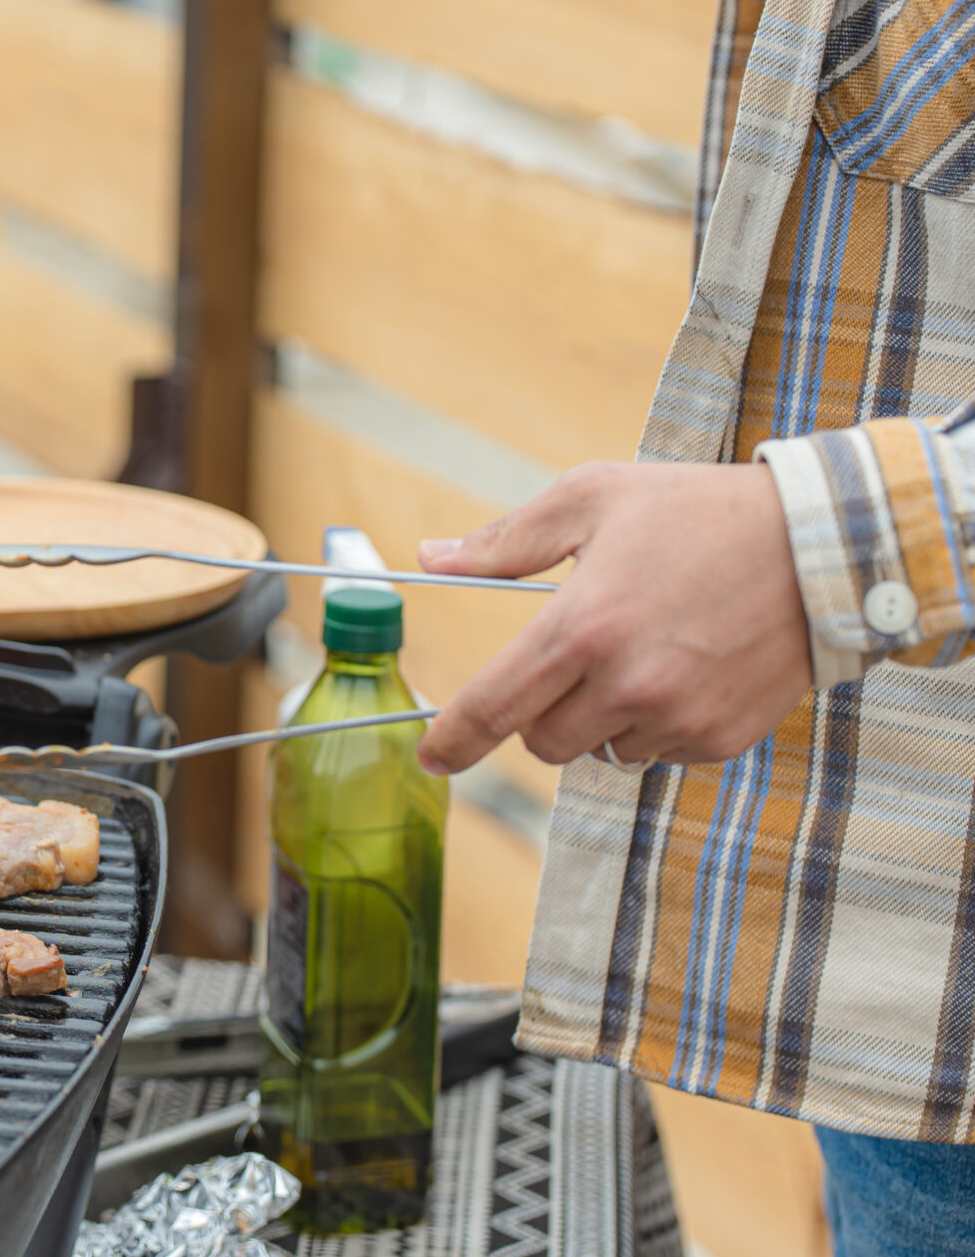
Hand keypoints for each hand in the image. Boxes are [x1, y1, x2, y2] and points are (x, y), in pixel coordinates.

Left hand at [413, 461, 811, 774]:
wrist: (825, 545)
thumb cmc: (701, 514)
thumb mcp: (594, 500)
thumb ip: (506, 541)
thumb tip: (430, 558)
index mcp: (582, 627)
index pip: (493, 707)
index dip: (454, 739)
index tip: (433, 756)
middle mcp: (625, 684)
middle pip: (541, 741)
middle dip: (541, 710)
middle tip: (578, 659)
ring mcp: (676, 717)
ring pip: (599, 750)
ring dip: (602, 717)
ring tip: (645, 652)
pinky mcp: (719, 739)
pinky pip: (656, 752)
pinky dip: (656, 724)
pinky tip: (687, 670)